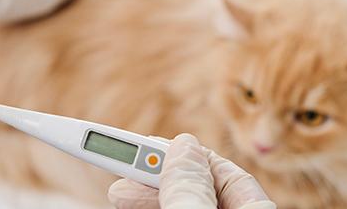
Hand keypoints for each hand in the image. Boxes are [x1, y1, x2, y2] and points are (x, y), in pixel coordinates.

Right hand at [108, 134, 275, 208]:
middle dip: (159, 174)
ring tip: (119, 191)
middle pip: (200, 189)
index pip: (227, 174)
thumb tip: (184, 147)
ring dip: (148, 194)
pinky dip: (149, 208)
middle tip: (125, 165)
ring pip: (183, 203)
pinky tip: (129, 204)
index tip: (151, 145)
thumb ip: (192, 188)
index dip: (188, 155)